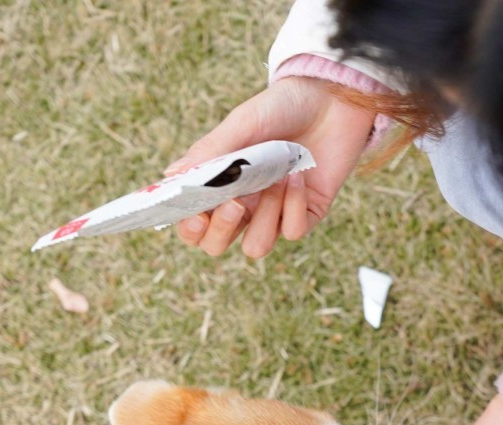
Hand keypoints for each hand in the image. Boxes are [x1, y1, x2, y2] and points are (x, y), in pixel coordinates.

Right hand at [166, 78, 374, 257]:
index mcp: (220, 184)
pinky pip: (291, 231)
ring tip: (276, 179)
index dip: (190, 229)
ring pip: (255, 247)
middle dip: (221, 231)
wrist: (331, 99)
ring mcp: (273, 214)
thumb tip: (171, 176)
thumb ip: (209, 153)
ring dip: (263, 216)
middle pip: (217, 245)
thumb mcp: (243, 124)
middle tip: (233, 204)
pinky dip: (294, 204)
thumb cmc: (282, 108)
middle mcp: (243, 205)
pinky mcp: (305, 215)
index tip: (195, 216)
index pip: (194, 223)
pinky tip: (298, 175)